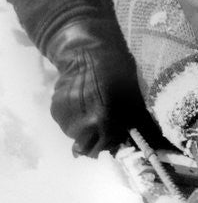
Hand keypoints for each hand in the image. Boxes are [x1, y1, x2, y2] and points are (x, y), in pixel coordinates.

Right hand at [46, 18, 147, 156]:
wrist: (88, 54)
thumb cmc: (118, 73)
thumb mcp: (133, 99)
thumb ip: (131, 123)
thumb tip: (137, 141)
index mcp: (106, 124)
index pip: (104, 149)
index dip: (109, 142)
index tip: (112, 134)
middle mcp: (84, 126)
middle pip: (87, 146)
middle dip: (94, 138)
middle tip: (100, 121)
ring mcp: (67, 119)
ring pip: (75, 134)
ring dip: (82, 126)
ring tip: (90, 106)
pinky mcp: (56, 111)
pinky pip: (65, 122)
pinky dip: (72, 116)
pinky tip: (79, 101)